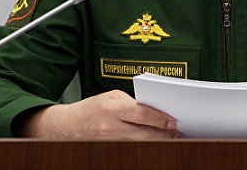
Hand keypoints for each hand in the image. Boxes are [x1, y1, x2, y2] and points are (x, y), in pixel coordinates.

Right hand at [20, 90, 180, 138]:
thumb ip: (131, 103)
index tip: (174, 121)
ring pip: (141, 143)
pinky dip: (146, 144)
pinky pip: (134, 147)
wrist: (68, 126)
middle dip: (164, 133)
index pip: (141, 115)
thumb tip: (153, 109)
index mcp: (111, 109)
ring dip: (158, 140)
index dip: (160, 119)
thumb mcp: (110, 97)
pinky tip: (156, 141)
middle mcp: (110, 127)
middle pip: (145, 133)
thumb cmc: (91, 108)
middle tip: (178, 132)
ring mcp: (111, 141)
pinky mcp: (112, 149)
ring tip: (171, 137)